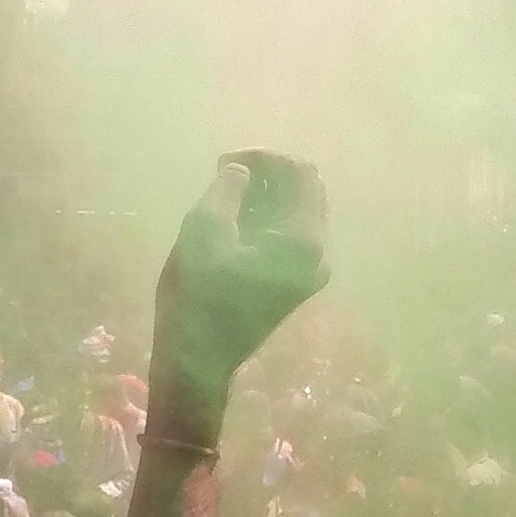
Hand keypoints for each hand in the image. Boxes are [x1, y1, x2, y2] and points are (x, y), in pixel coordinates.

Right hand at [148, 154, 328, 436]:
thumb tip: (241, 171)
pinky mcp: (294, 284)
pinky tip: (233, 222)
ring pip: (296, 213)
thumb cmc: (198, 294)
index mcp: (305, 239)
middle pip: (305, 191)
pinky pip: (288, 237)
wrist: (197, 359)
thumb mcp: (204, 229)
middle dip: (267, 174)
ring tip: (223, 196)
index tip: (222, 161)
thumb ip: (227, 188)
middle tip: (223, 173)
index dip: (264, 156)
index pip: (301, 172)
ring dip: (265, 196)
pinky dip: (265, 219)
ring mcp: (309, 273)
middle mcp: (318, 254)